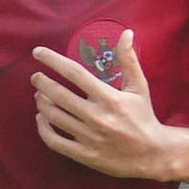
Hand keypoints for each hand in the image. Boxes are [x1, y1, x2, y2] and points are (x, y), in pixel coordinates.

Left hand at [31, 28, 175, 180]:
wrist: (152, 155)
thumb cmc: (143, 117)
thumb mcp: (139, 87)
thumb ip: (129, 60)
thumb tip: (126, 33)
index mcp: (110, 98)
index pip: (75, 73)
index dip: (53, 60)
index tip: (38, 52)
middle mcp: (98, 117)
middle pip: (59, 95)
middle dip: (42, 83)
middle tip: (36, 77)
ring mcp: (89, 137)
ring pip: (54, 116)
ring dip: (42, 103)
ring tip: (39, 95)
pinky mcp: (84, 154)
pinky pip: (55, 141)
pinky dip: (43, 128)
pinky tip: (41, 119)